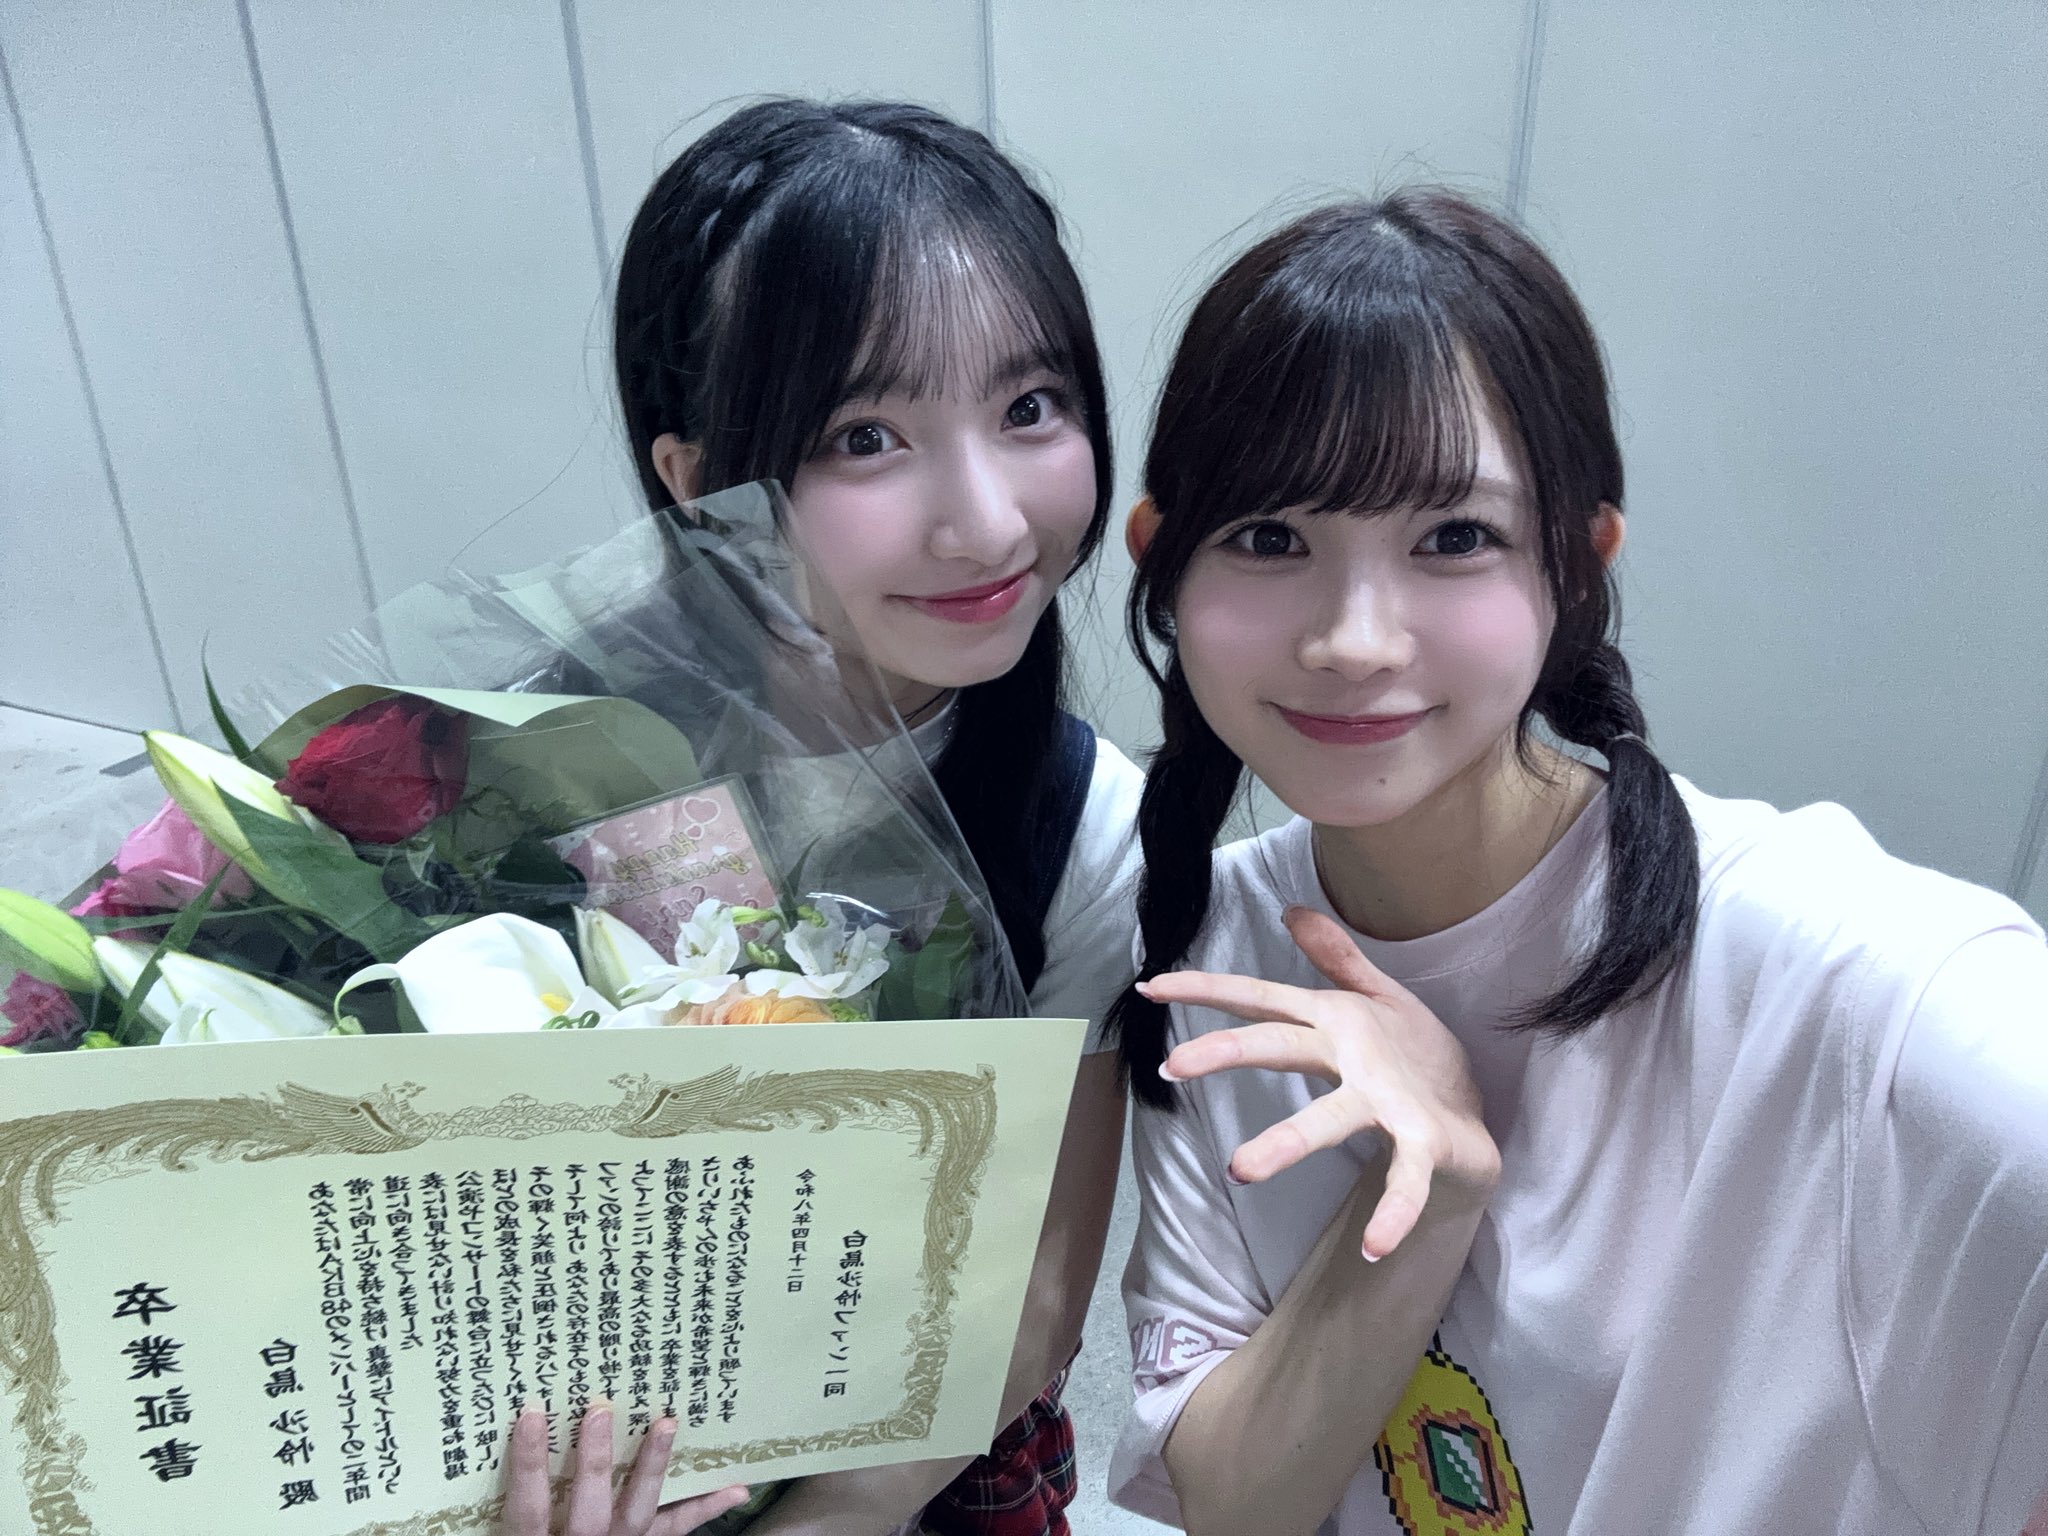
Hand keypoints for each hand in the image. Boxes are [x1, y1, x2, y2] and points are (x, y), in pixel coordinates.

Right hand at [497, 1400, 750, 1535]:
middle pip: (589, 1504)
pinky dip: (707, 1507)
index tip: (532, 1412)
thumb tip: (514, 1432)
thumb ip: (517, 1506)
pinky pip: (679, 1530)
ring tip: (667, 1422)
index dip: (529, 1464)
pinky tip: (739, 1487)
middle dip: (595, 1459)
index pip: (529, 1508)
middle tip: (598, 1409)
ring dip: (653, 1466)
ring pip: (640, 1512)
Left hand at [1140, 905, 1499, 1260]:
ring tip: (1238, 1172)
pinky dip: (1393, 1214)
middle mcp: (1355, 1054)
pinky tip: (1372, 1248)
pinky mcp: (1425, 1141)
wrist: (1481, 1112)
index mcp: (1336, 1022)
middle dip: (1227, 1052)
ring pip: (1331, 1119)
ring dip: (1287, 1143)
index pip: (1261, 998)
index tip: (1148, 988)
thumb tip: (1291, 910)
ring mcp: (1389, 1100)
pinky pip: (1406, 1181)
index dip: (1206, 990)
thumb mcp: (1377, 1001)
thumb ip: (1333, 960)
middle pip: (1282, 1045)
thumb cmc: (1418, 1058)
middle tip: (1172, 1066)